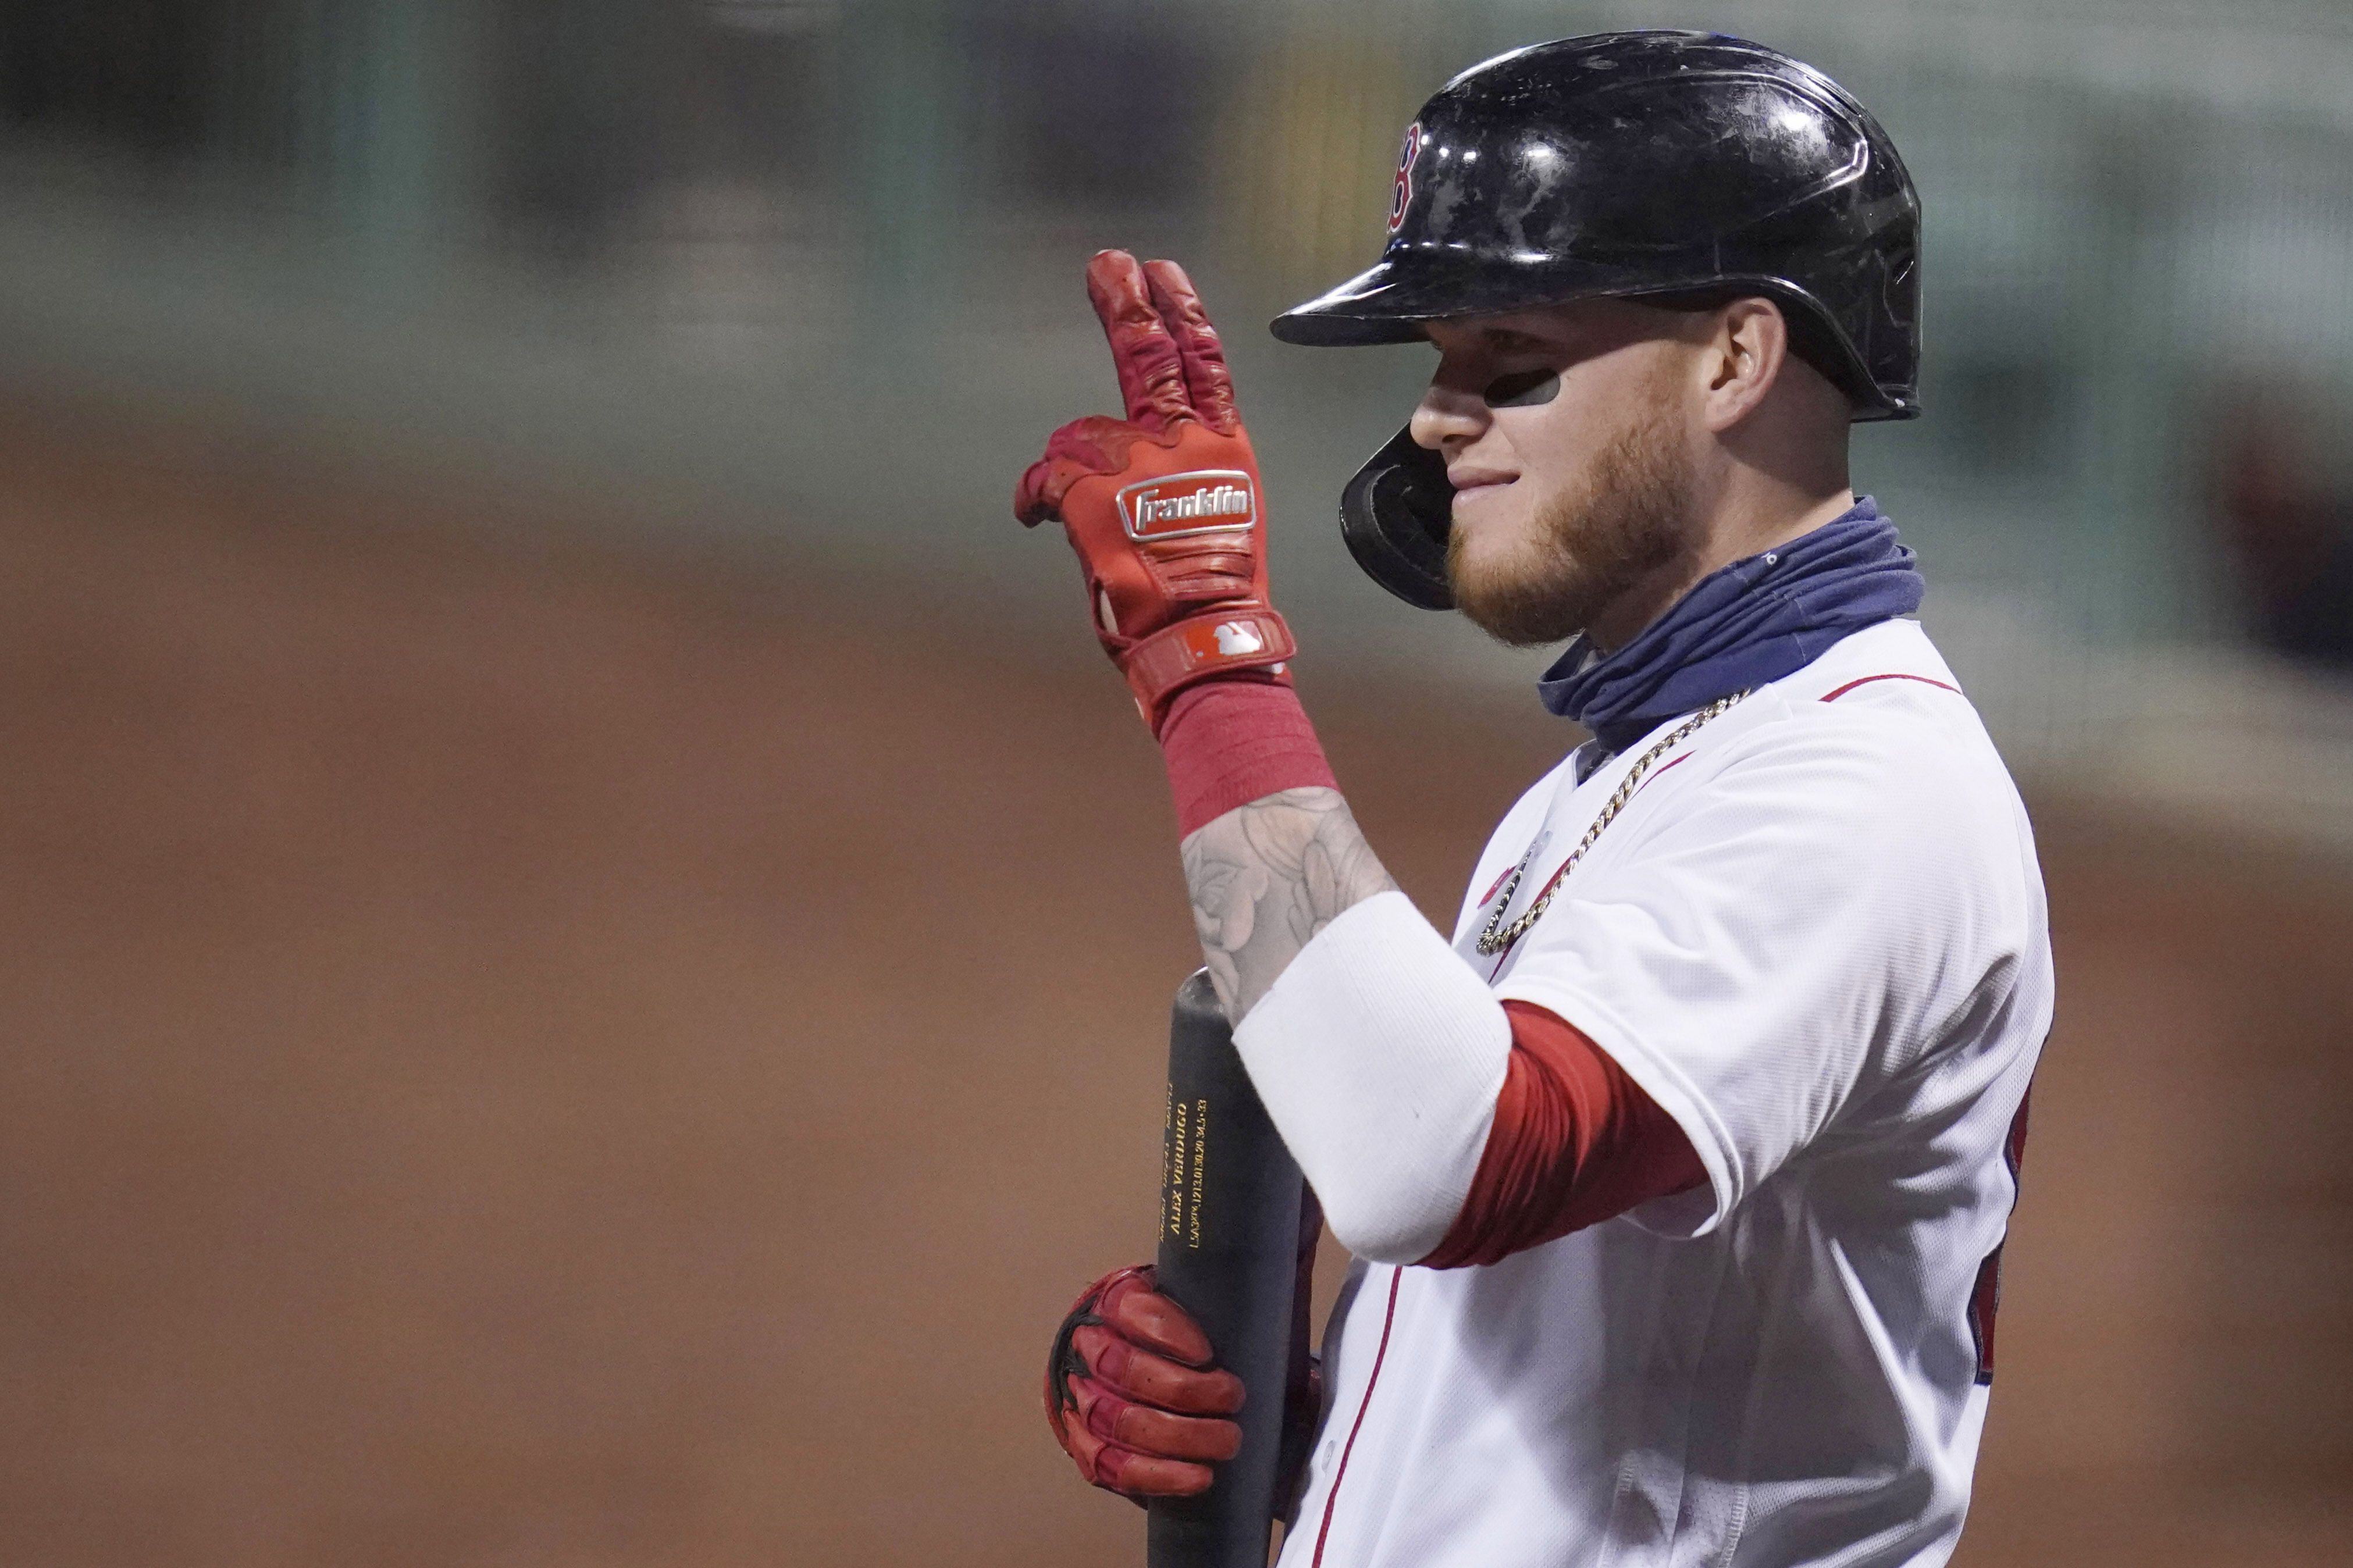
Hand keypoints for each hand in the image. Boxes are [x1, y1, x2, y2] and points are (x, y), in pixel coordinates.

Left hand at [1015, 251, 1294, 728]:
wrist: (1201, 633)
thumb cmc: (1211, 594)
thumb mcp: (1218, 519)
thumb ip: (1184, 478)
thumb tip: (1141, 484)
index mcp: (1224, 446)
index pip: (1204, 361)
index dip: (1183, 312)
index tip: (1165, 274)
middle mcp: (1183, 440)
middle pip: (1149, 353)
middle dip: (1125, 302)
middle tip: (1108, 264)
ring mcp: (1135, 460)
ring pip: (1080, 433)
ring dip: (1072, 466)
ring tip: (1093, 516)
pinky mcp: (1088, 487)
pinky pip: (1043, 477)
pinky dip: (1035, 497)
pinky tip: (1037, 516)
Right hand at [1043, 1264, 1244, 1500]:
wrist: (1155, 1375)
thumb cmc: (1197, 1331)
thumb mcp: (1217, 1293)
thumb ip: (1254, 1260)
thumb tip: (1305, 1211)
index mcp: (1120, 1300)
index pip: (1130, 1309)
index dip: (1165, 1330)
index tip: (1208, 1351)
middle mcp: (1093, 1347)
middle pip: (1122, 1370)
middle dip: (1181, 1391)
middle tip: (1233, 1397)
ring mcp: (1085, 1401)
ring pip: (1119, 1421)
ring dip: (1176, 1436)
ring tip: (1228, 1441)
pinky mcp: (1090, 1449)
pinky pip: (1115, 1467)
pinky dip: (1157, 1475)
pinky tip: (1198, 1476)